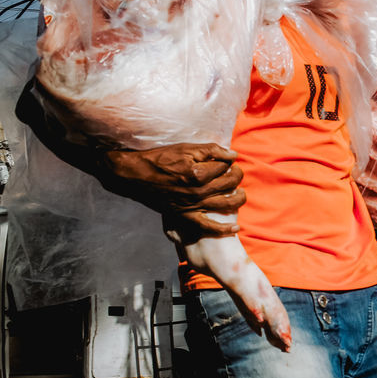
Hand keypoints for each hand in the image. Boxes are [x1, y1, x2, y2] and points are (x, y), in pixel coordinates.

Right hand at [99, 143, 245, 236]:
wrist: (134, 175)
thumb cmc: (159, 159)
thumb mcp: (184, 148)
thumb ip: (211, 150)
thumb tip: (233, 154)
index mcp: (198, 173)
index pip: (225, 167)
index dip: (228, 161)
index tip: (225, 160)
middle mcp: (198, 191)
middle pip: (229, 184)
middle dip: (236, 175)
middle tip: (235, 171)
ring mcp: (193, 205)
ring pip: (226, 204)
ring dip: (239, 198)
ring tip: (240, 192)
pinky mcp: (185, 215)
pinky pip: (207, 226)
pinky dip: (223, 229)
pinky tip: (236, 227)